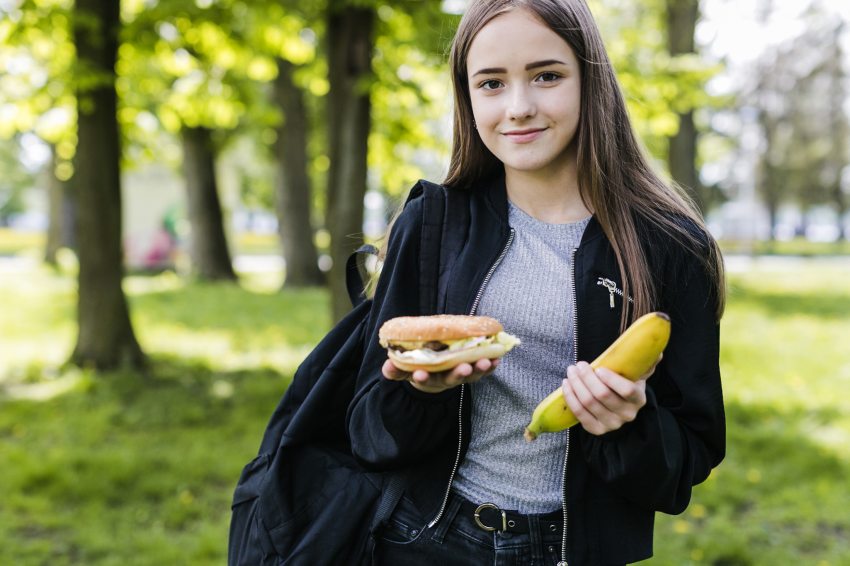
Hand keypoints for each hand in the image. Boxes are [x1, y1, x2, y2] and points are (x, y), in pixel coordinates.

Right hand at [382, 358, 500, 393]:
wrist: (435, 374)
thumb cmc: (419, 368)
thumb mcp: (405, 370)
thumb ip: (396, 370)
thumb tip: (387, 366)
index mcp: (429, 379)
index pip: (425, 380)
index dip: (423, 378)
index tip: (419, 374)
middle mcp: (446, 380)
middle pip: (452, 379)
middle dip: (458, 374)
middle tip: (464, 369)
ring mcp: (461, 375)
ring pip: (471, 375)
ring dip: (479, 369)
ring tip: (485, 361)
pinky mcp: (473, 369)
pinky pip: (483, 369)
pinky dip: (491, 365)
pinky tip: (497, 358)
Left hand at [560, 356, 659, 435]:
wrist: (618, 412)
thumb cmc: (625, 387)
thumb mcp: (636, 377)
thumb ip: (645, 364)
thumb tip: (657, 352)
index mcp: (638, 399)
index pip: (626, 390)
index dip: (611, 379)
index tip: (599, 368)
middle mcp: (626, 414)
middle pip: (602, 395)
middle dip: (587, 378)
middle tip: (579, 365)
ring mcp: (611, 424)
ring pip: (588, 403)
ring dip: (576, 384)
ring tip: (571, 372)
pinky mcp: (596, 430)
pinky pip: (579, 413)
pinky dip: (570, 397)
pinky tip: (566, 384)